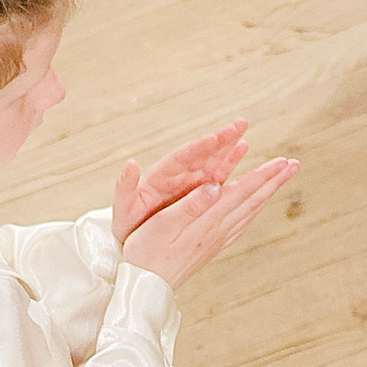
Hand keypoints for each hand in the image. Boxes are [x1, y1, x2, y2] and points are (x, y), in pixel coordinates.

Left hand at [113, 119, 246, 243]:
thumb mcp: (123, 207)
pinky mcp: (199, 193)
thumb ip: (126, 185)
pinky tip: (242, 148)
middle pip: (200, 153)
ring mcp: (190, 183)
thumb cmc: (127, 223)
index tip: (213, 138)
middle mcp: (177, 175)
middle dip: (219, 139)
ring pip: (211, 161)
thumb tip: (130, 164)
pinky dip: (229, 162)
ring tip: (243, 128)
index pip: (181, 158)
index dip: (196, 149)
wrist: (133, 241)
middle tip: (238, 124)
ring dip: (227, 145)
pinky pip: (217, 176)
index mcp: (160, 177)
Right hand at [115, 154, 298, 291]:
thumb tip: (217, 186)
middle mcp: (218, 231)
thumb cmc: (147, 252)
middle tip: (294, 165)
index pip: (242, 192)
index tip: (283, 161)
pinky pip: (241, 225)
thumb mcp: (164, 224)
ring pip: (250, 213)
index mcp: (208, 221)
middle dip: (274, 181)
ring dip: (267, 194)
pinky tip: (255, 208)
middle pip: (253, 201)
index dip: (263, 175)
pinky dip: (253, 211)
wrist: (147, 287)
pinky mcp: (212, 247)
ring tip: (280, 180)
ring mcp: (217, 241)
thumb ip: (192, 204)